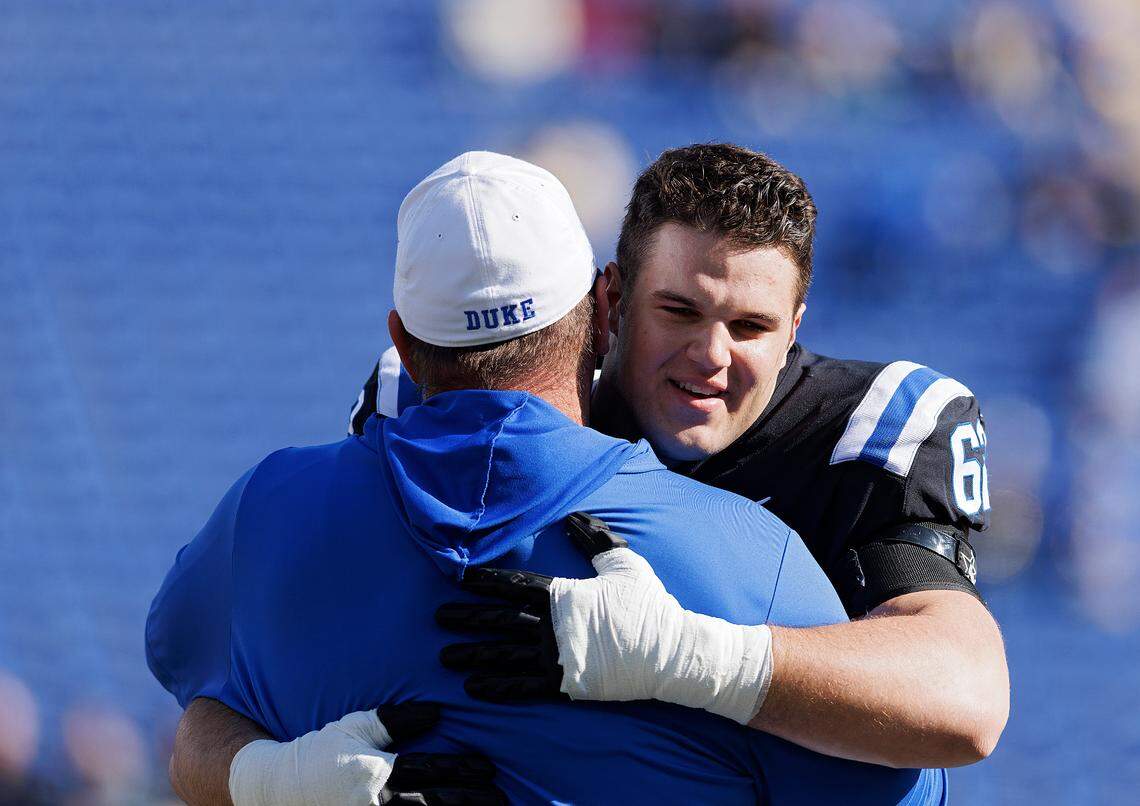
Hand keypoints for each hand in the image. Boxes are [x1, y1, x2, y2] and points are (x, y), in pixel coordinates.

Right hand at [228, 702, 505, 805]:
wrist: (277, 790)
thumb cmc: (320, 752)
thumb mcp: (354, 728)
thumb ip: (394, 721)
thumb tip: (435, 713)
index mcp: (375, 773)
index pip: (428, 772)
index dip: (461, 771)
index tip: (488, 769)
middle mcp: (375, 804)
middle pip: (434, 805)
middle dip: (469, 800)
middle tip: (501, 797)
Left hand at [437, 511, 772, 723]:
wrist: (670, 650)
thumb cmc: (648, 603)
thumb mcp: (622, 562)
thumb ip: (594, 538)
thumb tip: (572, 515)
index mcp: (562, 593)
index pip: (513, 584)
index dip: (485, 581)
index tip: (460, 578)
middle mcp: (551, 625)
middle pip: (499, 620)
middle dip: (466, 618)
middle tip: (438, 617)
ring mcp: (556, 657)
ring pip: (502, 654)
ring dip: (471, 655)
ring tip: (445, 657)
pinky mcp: (564, 685)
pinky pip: (521, 686)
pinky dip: (495, 687)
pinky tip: (473, 688)